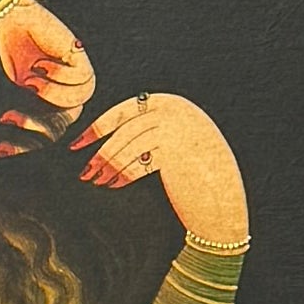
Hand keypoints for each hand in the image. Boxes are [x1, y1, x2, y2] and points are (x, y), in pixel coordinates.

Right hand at [0, 0, 95, 124]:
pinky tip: (41, 63)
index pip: (67, 117)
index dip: (49, 126)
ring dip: (54, 91)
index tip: (26, 119)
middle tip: (29, 99)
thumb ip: (32, 99)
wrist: (13, 18)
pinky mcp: (78, 51)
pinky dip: (58, 75)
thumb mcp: (20, 80)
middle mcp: (70, 79)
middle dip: (52, 109)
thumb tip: (33, 123)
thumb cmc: (14, 46)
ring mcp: (77, 65)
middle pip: (77, 109)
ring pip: (84, 95)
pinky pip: (80, 76)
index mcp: (58, 88)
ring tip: (31, 79)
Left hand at [76, 93, 248, 247]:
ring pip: (128, 145)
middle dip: (99, 149)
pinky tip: (112, 185)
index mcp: (174, 104)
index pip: (127, 109)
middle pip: (124, 128)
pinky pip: (138, 162)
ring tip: (93, 179)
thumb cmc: (198, 175)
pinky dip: (122, 174)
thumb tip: (110, 136)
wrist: (225, 200)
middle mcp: (176, 111)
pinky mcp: (175, 152)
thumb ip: (151, 130)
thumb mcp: (177, 142)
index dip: (99, 126)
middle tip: (82, 168)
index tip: (78, 142)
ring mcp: (176, 129)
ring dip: (107, 164)